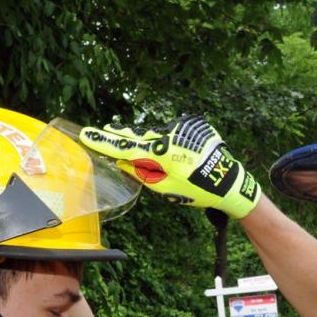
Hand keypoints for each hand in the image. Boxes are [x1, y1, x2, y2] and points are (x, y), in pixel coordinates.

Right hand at [79, 115, 261, 218]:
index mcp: (161, 153)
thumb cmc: (198, 190)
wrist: (230, 182)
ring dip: (147, 140)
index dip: (104, 142)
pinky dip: (166, 140)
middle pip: (138, 135)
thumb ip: (142, 173)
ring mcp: (182, 128)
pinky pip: (172, 132)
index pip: (125, 147)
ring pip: (155, 133)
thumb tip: (124, 162)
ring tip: (134, 141)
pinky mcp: (193, 126)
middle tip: (105, 129)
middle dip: (121, 134)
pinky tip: (170, 151)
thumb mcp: (165, 188)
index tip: (86, 134)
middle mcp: (169, 136)